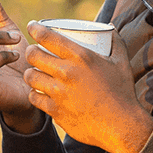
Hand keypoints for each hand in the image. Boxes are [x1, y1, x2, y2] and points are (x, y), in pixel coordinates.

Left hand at [23, 23, 152, 152]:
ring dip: (30, 72)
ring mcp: (59, 93)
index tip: (32, 26)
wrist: (122, 126)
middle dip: (30, 51)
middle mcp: (67, 73)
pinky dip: (35, 93)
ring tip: (35, 72)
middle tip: (34, 53)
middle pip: (33, 55)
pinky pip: (34, 97)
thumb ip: (116, 42)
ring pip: (29, 76)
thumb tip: (110, 26)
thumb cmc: (122, 92)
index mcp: (81, 57)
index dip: (35, 28)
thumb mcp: (121, 62)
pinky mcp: (55, 110)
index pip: (47, 37)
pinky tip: (39, 91)